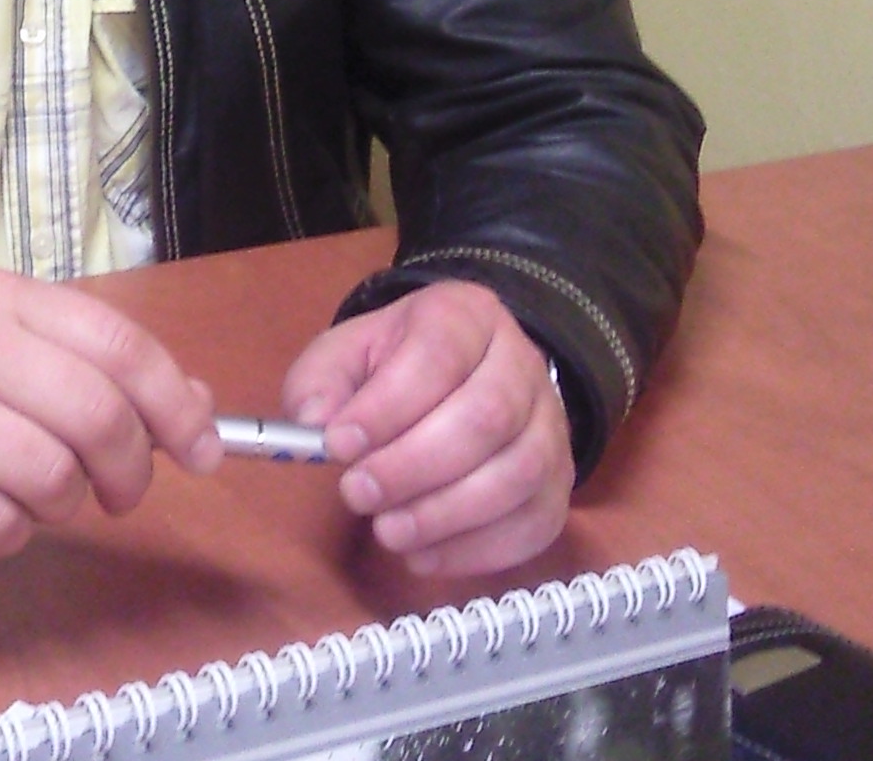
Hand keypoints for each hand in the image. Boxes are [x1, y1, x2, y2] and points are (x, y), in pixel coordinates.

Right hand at [0, 269, 221, 555]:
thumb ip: (91, 365)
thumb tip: (197, 405)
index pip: (119, 346)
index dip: (176, 405)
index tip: (203, 451)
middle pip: (97, 416)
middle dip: (131, 471)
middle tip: (123, 495)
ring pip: (52, 478)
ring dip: (63, 506)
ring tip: (35, 497)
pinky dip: (10, 534)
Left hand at [280, 281, 571, 576]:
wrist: (462, 379)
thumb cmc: (394, 368)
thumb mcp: (346, 355)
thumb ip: (320, 382)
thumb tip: (313, 423)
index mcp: (466, 315)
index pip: (438, 354)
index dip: (389, 405)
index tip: (339, 445)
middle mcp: (521, 363)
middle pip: (487, 416)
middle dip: (414, 466)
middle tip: (357, 495)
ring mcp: (551, 425)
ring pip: (518, 473)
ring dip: (446, 514)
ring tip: (387, 531)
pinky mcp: (559, 484)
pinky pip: (536, 524)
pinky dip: (477, 551)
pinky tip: (424, 556)